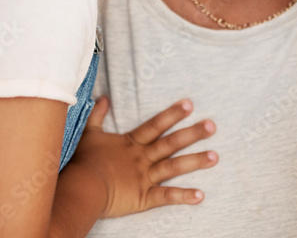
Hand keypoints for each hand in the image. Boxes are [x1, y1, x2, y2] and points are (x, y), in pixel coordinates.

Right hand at [68, 96, 217, 218]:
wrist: (81, 187)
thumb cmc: (84, 162)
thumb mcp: (90, 134)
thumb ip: (97, 116)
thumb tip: (102, 97)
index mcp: (131, 143)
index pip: (156, 125)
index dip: (173, 114)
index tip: (190, 104)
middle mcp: (142, 158)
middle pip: (171, 143)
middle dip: (192, 134)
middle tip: (213, 126)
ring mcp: (145, 177)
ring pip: (174, 167)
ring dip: (195, 162)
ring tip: (215, 157)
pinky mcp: (143, 197)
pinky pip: (166, 196)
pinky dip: (183, 196)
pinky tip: (201, 195)